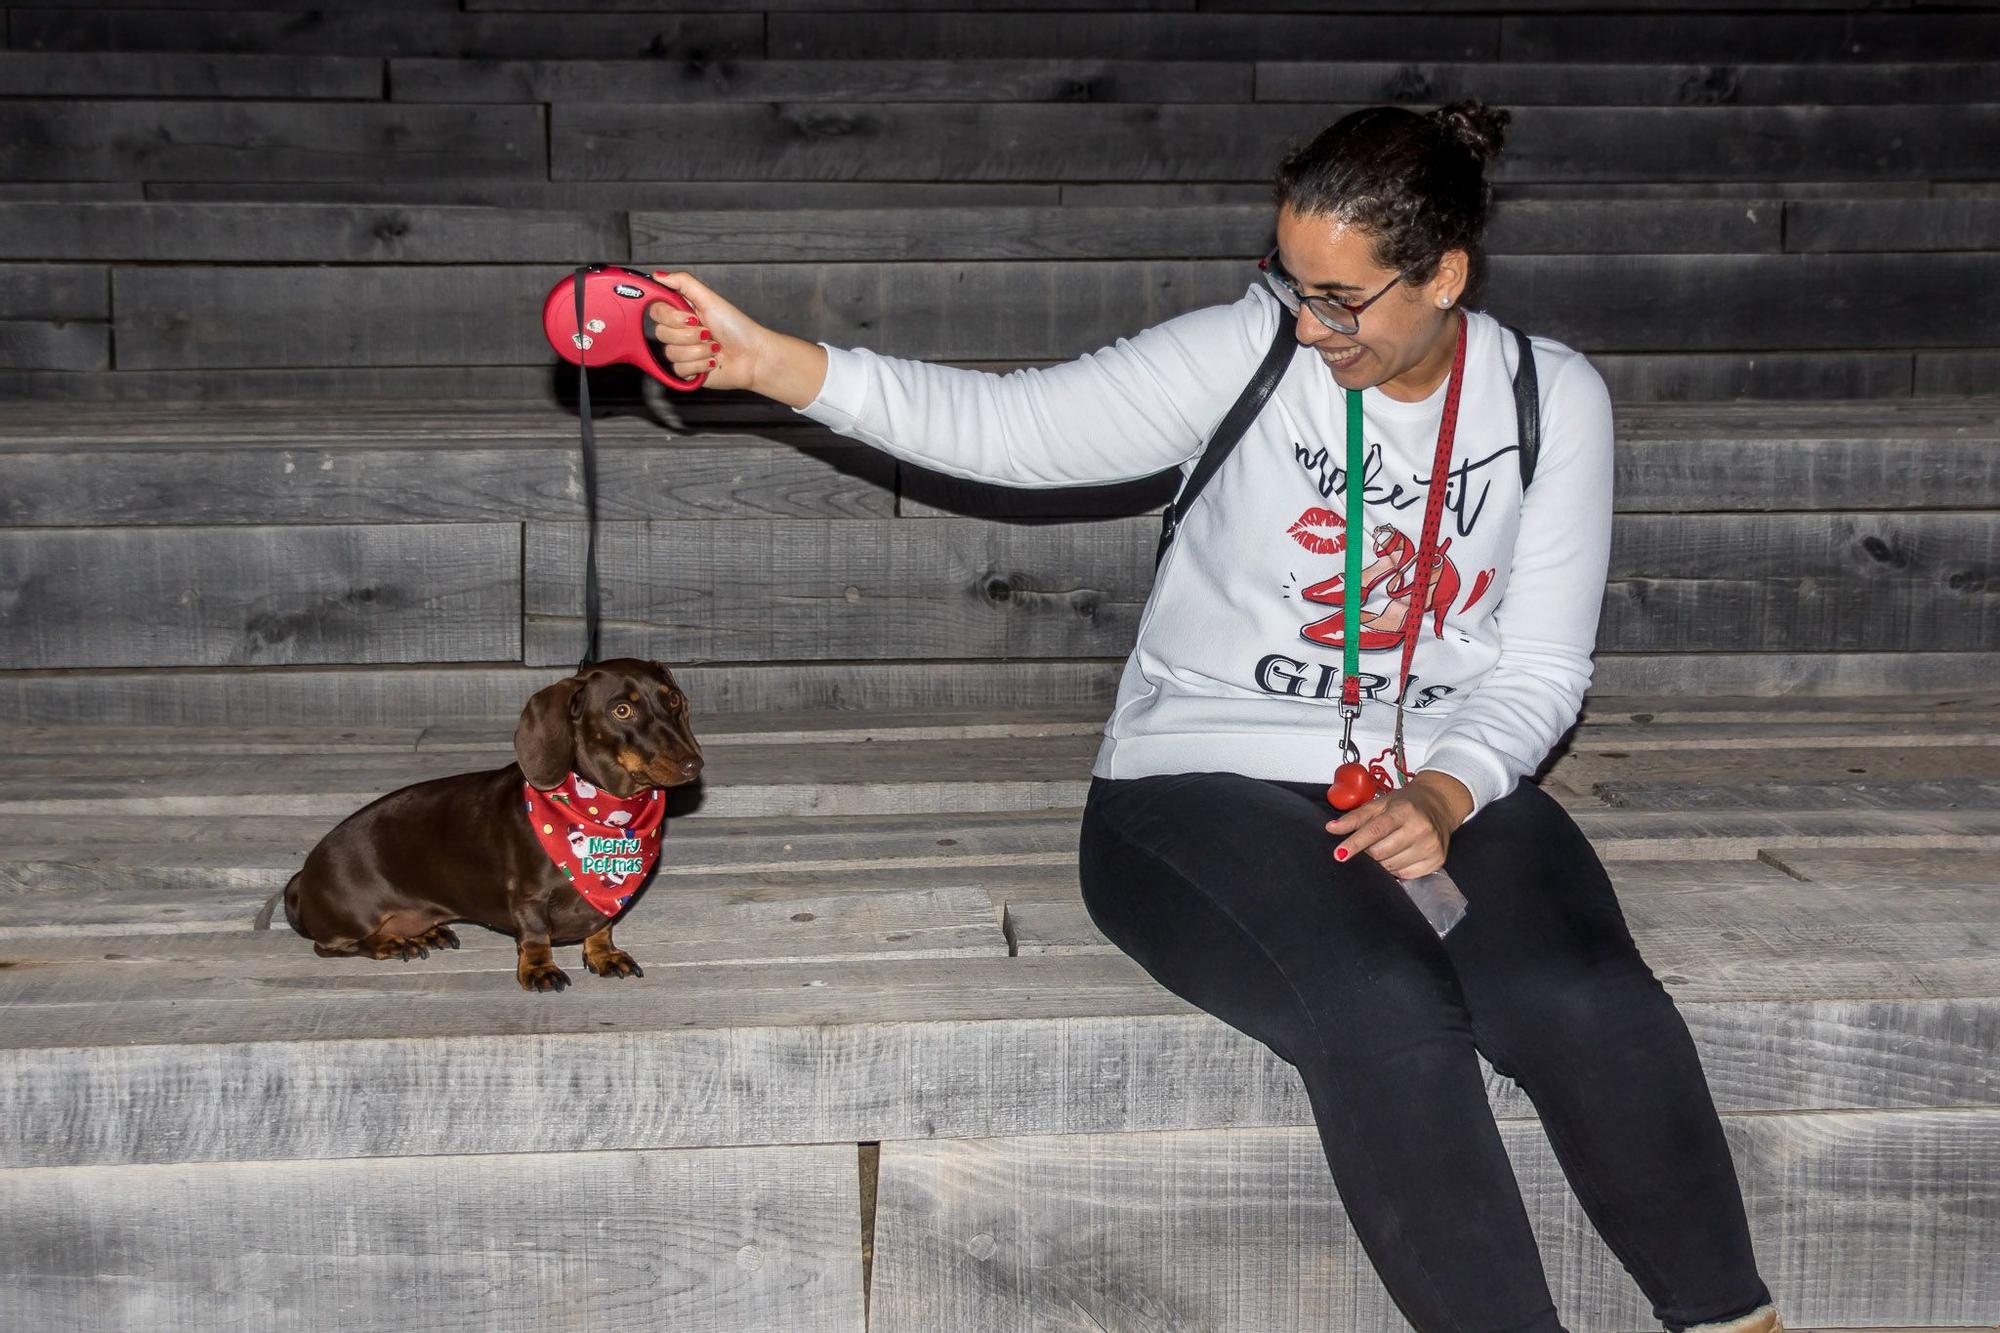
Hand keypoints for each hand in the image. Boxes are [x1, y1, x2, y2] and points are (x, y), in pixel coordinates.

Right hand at [644, 270, 766, 391]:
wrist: (752, 356)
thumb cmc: (737, 327)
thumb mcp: (710, 298)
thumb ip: (683, 282)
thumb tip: (657, 275)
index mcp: (682, 312)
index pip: (656, 311)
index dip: (670, 316)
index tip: (689, 316)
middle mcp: (680, 331)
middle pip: (660, 333)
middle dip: (689, 334)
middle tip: (708, 332)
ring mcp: (682, 352)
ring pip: (670, 352)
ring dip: (697, 350)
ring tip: (714, 348)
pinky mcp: (687, 371)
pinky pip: (678, 369)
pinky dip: (699, 365)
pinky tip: (712, 361)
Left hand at [1324, 771, 1471, 879]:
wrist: (1439, 805)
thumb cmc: (1405, 804)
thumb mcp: (1380, 804)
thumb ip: (1355, 817)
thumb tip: (1330, 828)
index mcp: (1404, 811)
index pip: (1375, 830)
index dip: (1355, 844)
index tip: (1339, 854)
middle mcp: (1420, 828)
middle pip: (1381, 852)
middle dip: (1368, 852)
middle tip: (1368, 846)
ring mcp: (1431, 846)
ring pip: (1392, 866)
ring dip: (1381, 862)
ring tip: (1385, 848)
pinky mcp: (1437, 861)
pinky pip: (1406, 875)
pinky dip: (1396, 869)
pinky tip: (1398, 855)